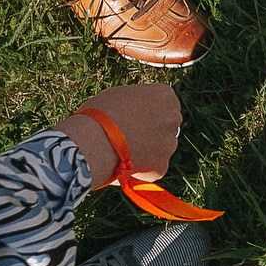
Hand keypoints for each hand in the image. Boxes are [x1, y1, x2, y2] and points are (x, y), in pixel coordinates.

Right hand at [56, 83, 182, 185]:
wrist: (92, 142)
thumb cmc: (99, 115)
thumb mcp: (119, 96)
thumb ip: (135, 104)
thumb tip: (134, 112)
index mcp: (164, 95)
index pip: (164, 104)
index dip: (149, 113)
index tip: (136, 119)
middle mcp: (173, 118)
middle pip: (166, 126)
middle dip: (153, 132)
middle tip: (132, 139)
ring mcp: (170, 142)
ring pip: (161, 148)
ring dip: (147, 151)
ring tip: (122, 154)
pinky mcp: (162, 165)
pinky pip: (152, 169)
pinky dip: (140, 170)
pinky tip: (122, 167)